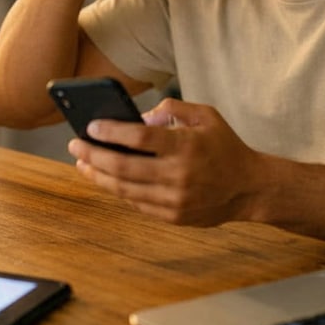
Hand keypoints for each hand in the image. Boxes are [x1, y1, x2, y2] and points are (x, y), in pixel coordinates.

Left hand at [67, 98, 263, 226]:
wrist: (249, 188)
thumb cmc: (225, 146)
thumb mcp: (206, 115)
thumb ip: (173, 109)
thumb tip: (140, 117)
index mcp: (186, 146)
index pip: (139, 138)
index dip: (111, 132)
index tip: (90, 126)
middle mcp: (178, 175)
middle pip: (123, 167)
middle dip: (93, 155)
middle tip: (75, 145)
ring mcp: (174, 199)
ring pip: (124, 189)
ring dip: (98, 176)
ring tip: (83, 163)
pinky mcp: (172, 216)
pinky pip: (136, 203)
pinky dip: (118, 190)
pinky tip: (106, 178)